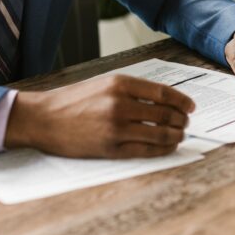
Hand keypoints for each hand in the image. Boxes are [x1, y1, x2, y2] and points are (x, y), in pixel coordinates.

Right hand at [4, 74, 195, 157]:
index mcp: (120, 83)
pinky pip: (146, 150)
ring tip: (180, 135)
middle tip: (186, 123)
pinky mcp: (111, 148)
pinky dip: (162, 149)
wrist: (43, 118)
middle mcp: (120, 104)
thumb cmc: (73, 101)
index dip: (182, 101)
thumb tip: (164, 100)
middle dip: (181, 120)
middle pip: (166, 114)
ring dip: (176, 135)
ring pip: (160, 134)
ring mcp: (116, 128)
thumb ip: (132, 90)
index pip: (164, 93)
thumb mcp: (103, 84)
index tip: (191, 106)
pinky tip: (168, 147)